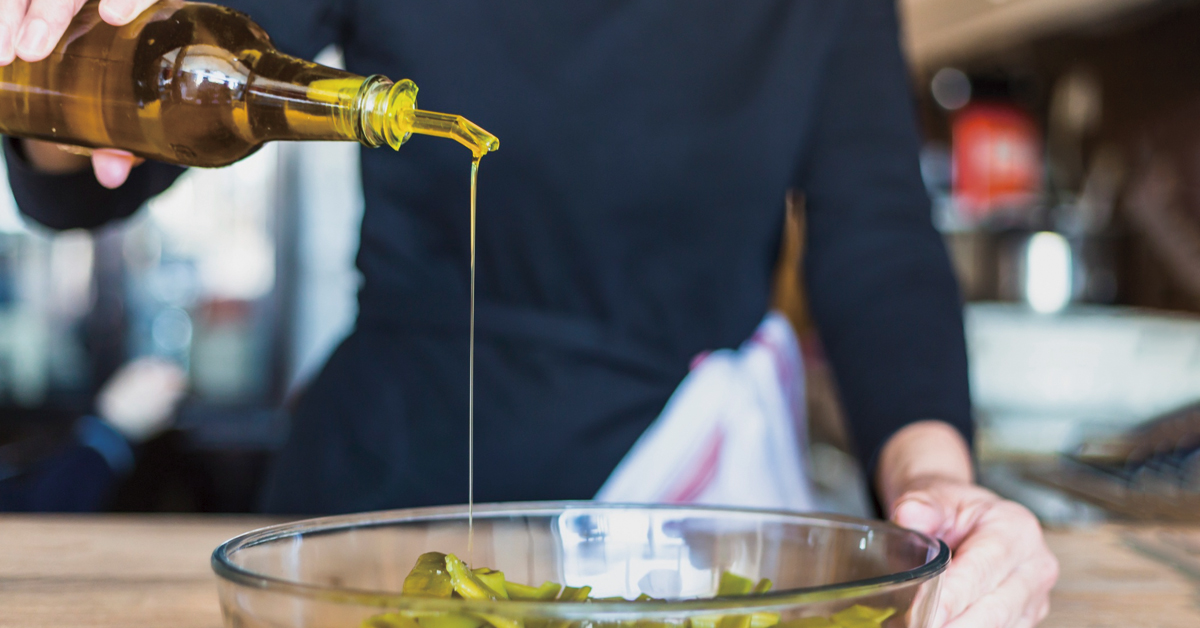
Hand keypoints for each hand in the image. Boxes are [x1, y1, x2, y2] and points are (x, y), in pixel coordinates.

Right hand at [0, 0, 157, 185]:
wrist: (77, 63)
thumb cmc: (115, 83)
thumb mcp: (121, 109)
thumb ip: (121, 139)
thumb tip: (111, 174)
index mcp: (136, 9)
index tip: (113, 17)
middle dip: (50, 11)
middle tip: (31, 49)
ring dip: (9, 13)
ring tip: (2, 54)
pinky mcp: (23, 4)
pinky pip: (7, 1)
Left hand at [877, 421, 1058, 627]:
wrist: (963, 516)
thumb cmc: (951, 508)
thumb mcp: (934, 495)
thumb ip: (922, 506)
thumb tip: (908, 516)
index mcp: (1016, 529)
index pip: (982, 569)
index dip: (952, 596)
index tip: (925, 615)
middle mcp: (1035, 565)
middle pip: (996, 608)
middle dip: (955, 624)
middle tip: (920, 626)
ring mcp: (1035, 595)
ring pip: (1000, 626)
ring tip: (922, 627)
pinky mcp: (1026, 616)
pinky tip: (940, 626)